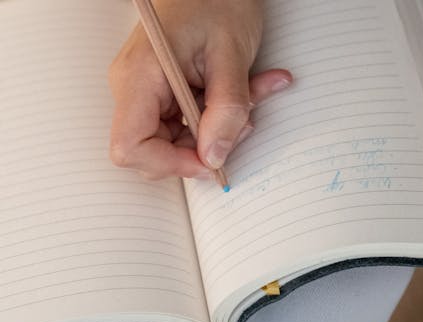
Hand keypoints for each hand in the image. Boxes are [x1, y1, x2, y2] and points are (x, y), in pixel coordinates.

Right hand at [108, 0, 291, 178]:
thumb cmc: (218, 1)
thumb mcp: (231, 54)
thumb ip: (225, 110)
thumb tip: (213, 158)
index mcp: (140, 76)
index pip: (130, 148)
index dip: (170, 165)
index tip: (210, 160)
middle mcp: (134, 87)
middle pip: (154, 150)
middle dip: (203, 147)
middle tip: (242, 122)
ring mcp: (146, 90)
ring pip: (175, 139)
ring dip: (219, 128)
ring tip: (252, 96)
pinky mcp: (162, 91)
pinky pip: (186, 122)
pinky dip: (218, 115)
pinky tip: (245, 91)